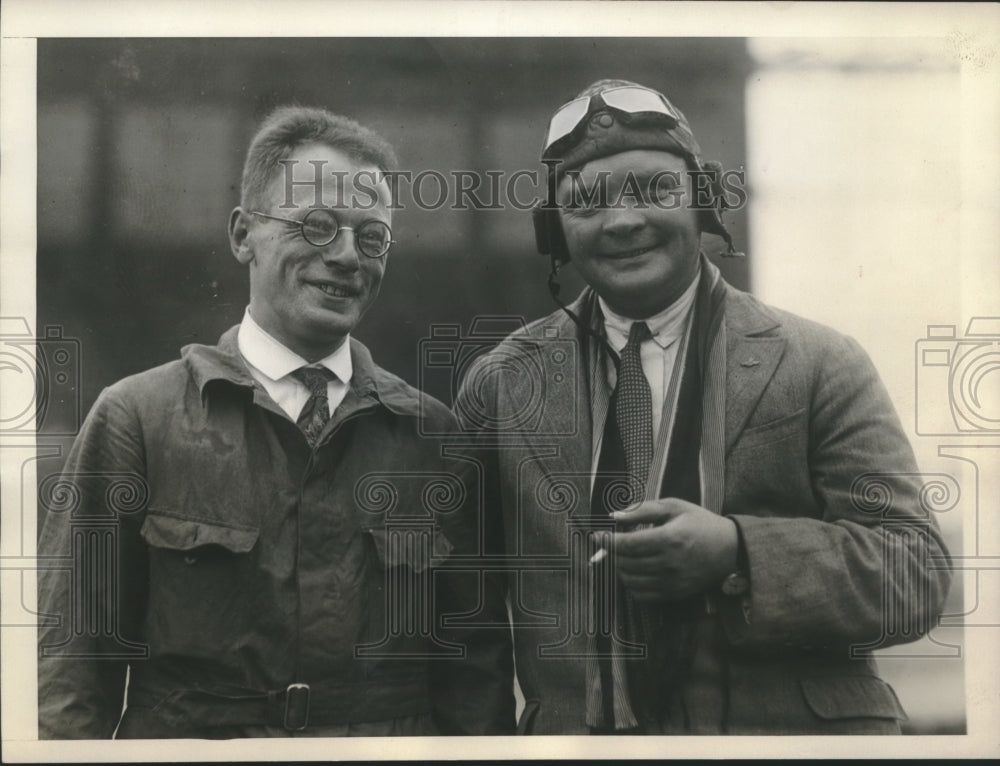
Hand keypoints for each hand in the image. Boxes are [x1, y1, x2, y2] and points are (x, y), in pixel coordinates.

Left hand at [608, 498, 738, 601]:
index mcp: (669, 538)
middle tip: (614, 542)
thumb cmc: (700, 523)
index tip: (597, 536)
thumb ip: (643, 509)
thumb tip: (614, 516)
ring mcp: (672, 582)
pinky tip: (635, 570)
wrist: (731, 550)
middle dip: (613, 552)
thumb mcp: (674, 507)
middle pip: (625, 563)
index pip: (627, 544)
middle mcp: (669, 563)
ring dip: (620, 567)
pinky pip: (641, 595)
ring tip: (625, 555)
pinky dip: (631, 584)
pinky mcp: (674, 594)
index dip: (607, 541)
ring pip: (630, 580)